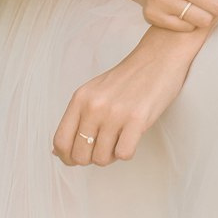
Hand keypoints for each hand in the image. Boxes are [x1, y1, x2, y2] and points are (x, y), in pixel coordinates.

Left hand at [53, 31, 199, 166]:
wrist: (158, 58)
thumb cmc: (128, 78)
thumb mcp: (94, 92)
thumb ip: (77, 118)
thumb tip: (59, 152)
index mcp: (80, 99)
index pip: (60, 141)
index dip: (67, 157)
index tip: (77, 159)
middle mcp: (94, 106)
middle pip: (80, 155)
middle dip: (92, 158)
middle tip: (105, 146)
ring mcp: (115, 113)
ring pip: (102, 158)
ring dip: (112, 155)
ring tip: (120, 138)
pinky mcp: (137, 119)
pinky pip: (124, 154)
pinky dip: (127, 151)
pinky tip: (132, 136)